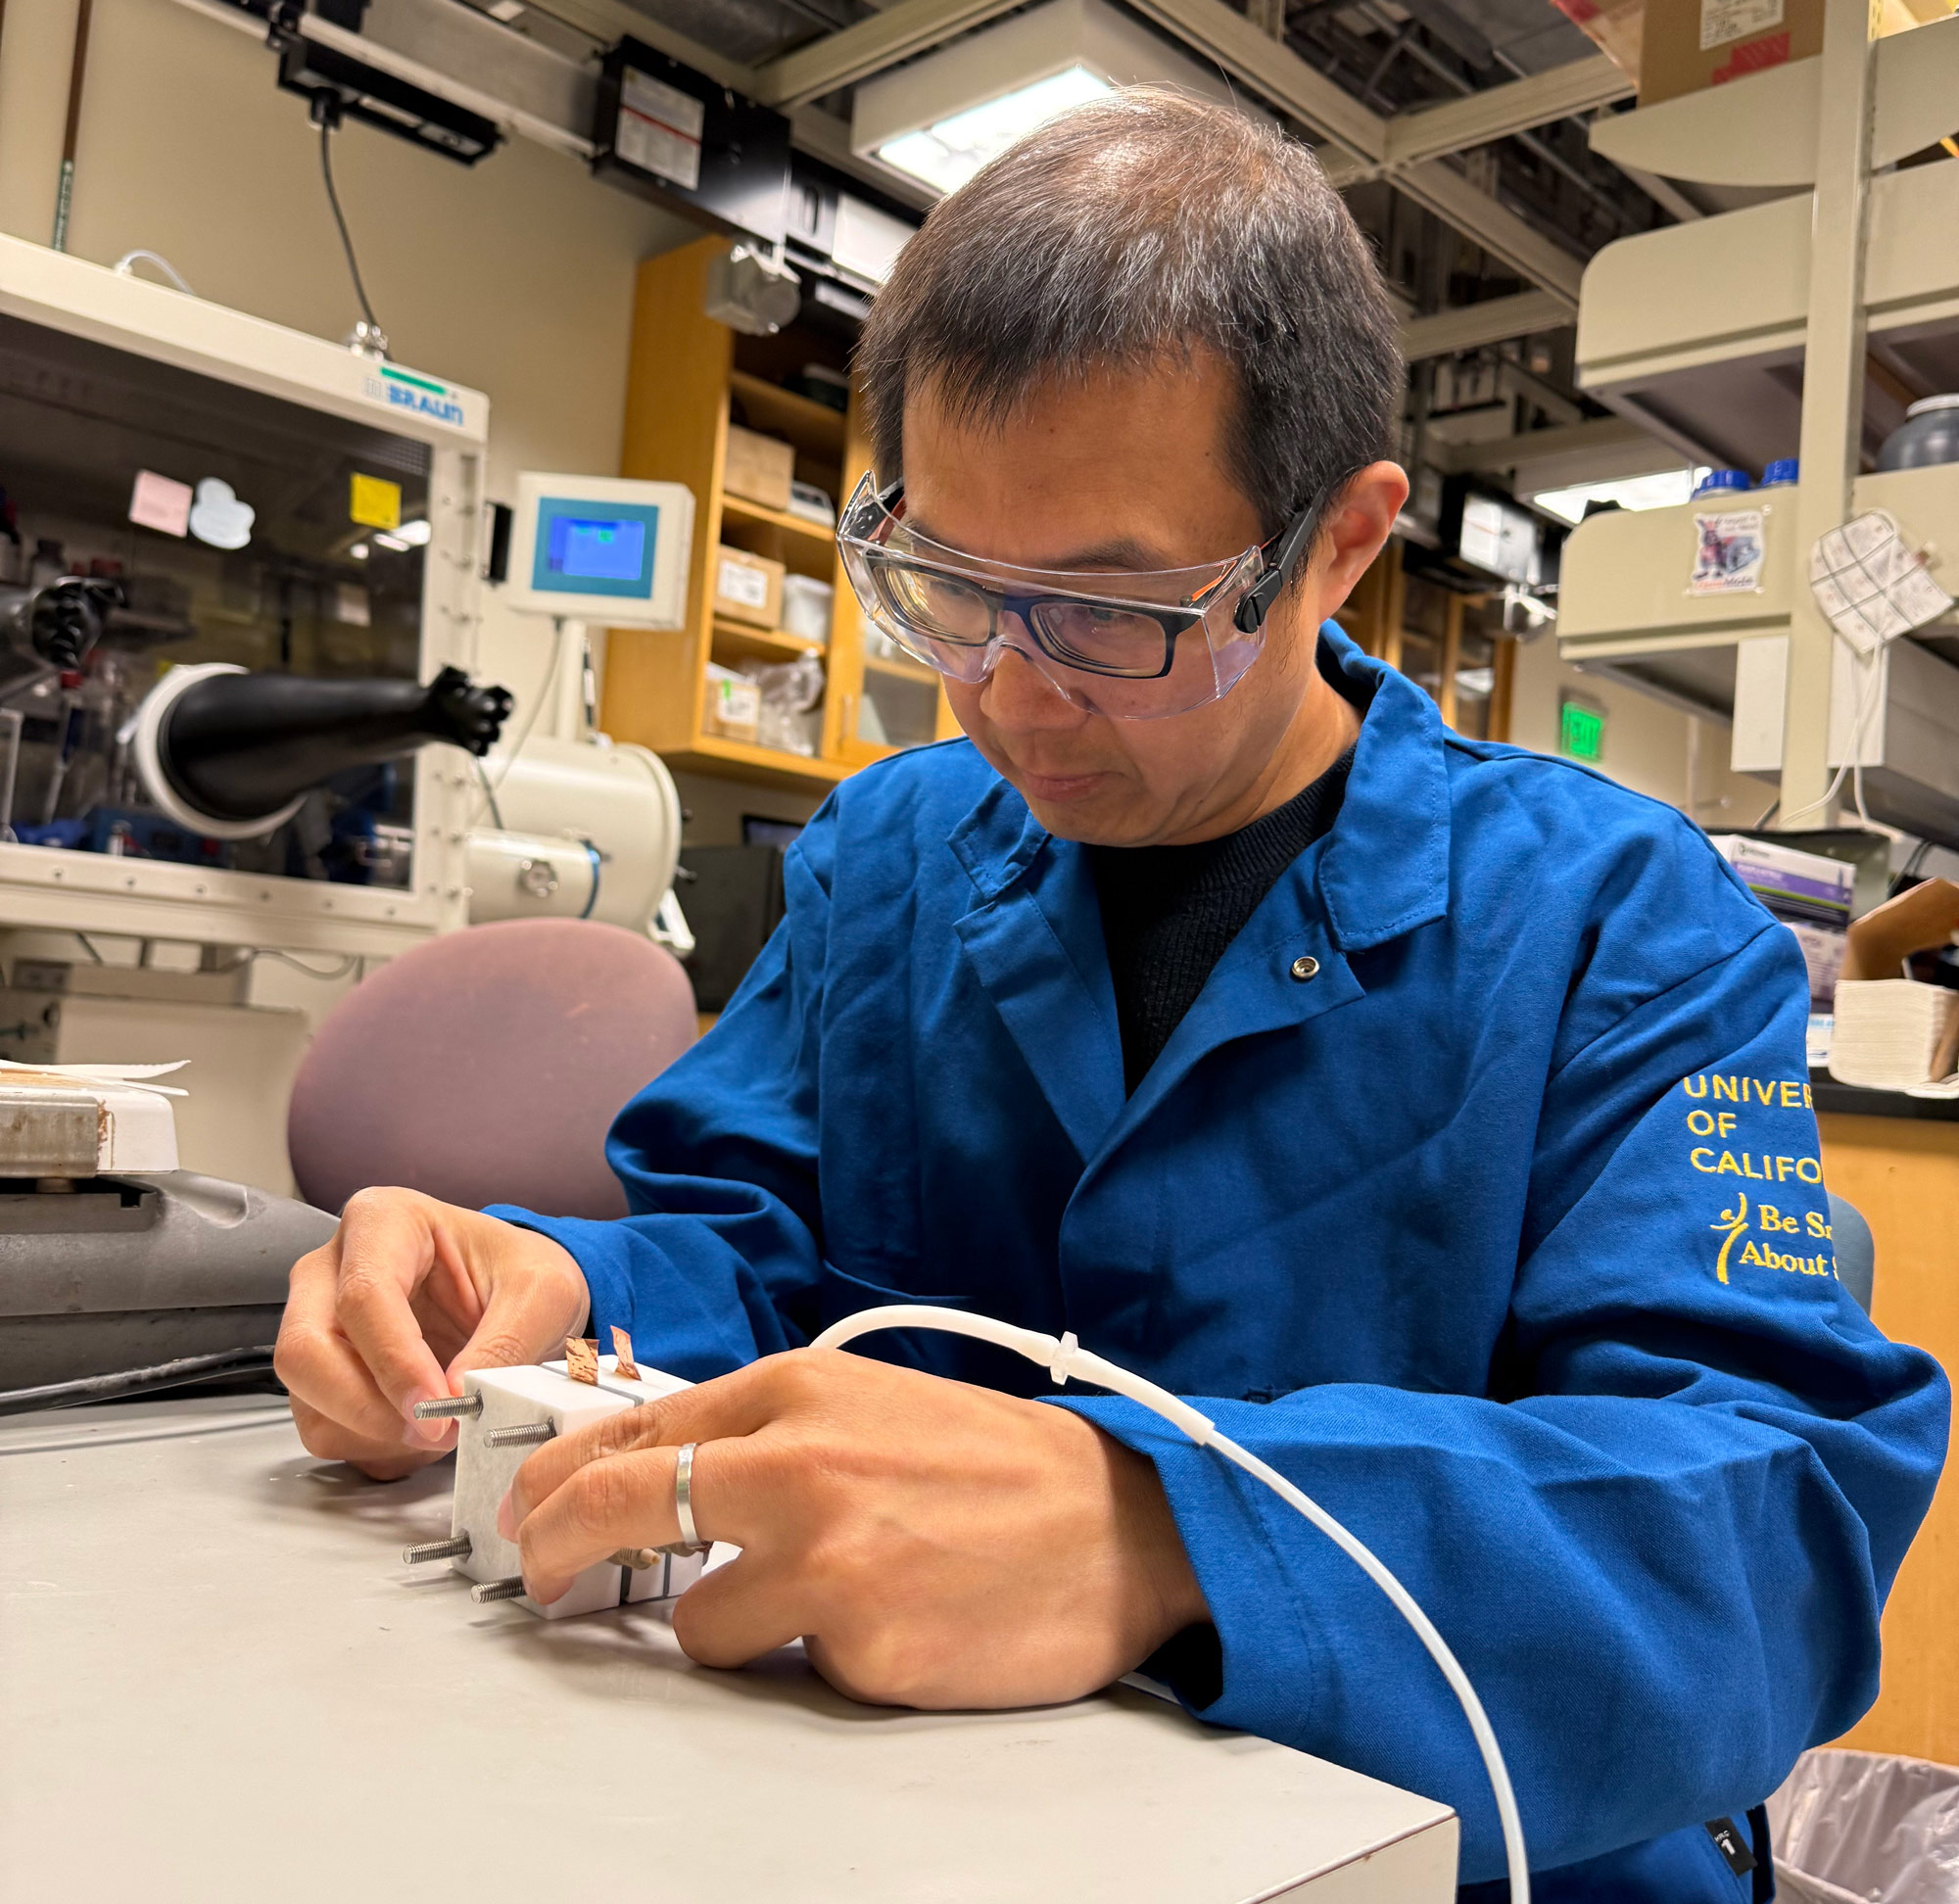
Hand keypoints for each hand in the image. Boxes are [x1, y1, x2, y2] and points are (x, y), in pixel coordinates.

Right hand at [275, 1187, 589, 1480]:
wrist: (516, 1296)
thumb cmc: (518, 1275)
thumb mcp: (544, 1292)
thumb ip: (506, 1341)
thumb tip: (458, 1395)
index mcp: (382, 1222)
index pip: (364, 1296)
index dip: (396, 1362)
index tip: (438, 1407)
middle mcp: (331, 1269)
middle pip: (306, 1350)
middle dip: (368, 1407)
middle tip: (436, 1431)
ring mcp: (318, 1324)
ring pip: (309, 1399)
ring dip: (377, 1433)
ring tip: (444, 1428)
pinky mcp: (321, 1376)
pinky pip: (325, 1429)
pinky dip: (375, 1447)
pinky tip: (422, 1433)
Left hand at [499, 1350, 1208, 1708]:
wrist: (1120, 1525)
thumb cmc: (993, 1462)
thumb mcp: (867, 1403)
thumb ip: (761, 1428)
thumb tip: (648, 1469)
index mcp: (796, 1388)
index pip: (632, 1430)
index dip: (557, 1478)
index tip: (528, 1512)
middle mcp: (796, 1465)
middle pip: (616, 1507)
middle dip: (556, 1548)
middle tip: (543, 1576)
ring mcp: (825, 1561)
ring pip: (696, 1623)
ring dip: (733, 1624)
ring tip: (825, 1599)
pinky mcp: (859, 1649)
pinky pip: (790, 1670)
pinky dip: (821, 1656)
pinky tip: (892, 1622)